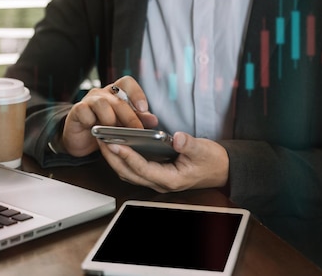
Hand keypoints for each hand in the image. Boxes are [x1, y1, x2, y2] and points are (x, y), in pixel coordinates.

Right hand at [61, 76, 157, 156]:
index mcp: (116, 93)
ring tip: (111, 131)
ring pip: (101, 103)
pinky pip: (84, 111)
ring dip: (109, 118)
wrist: (81, 138)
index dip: (137, 93)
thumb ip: (138, 120)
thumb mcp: (123, 124)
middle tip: (136, 131)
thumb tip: (154, 120)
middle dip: (129, 116)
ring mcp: (88, 101)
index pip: (127, 82)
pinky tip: (94, 129)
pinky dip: (90, 121)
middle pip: (118, 99)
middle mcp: (102, 94)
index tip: (144, 108)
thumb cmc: (104, 128)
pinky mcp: (77, 110)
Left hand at [97, 132, 228, 192]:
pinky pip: (133, 168)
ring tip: (103, 139)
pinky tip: (117, 143)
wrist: (221, 170)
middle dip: (112, 157)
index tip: (114, 144)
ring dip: (114, 158)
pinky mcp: (154, 174)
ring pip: (128, 172)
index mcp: (171, 179)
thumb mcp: (204, 150)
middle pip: (129, 173)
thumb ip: (190, 144)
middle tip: (100, 138)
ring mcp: (156, 180)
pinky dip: (122, 157)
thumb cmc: (212, 161)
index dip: (127, 156)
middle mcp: (160, 182)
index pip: (143, 169)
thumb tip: (177, 138)